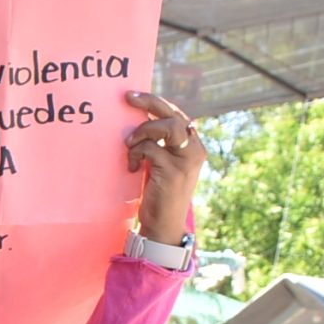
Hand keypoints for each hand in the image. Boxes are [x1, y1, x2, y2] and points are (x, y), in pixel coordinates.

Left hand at [123, 91, 206, 248]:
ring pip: (165, 127)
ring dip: (142, 132)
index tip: (135, 97)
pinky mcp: (173, 171)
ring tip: (130, 146)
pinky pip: (149, 148)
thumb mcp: (162, 163)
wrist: (164, 226)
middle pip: (173, 114)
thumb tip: (139, 119)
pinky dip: (136, 153)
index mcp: (194, 145)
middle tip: (128, 97)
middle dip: (149, 102)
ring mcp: (186, 160)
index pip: (177, 114)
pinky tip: (132, 167)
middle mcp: (195, 149)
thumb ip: (159, 144)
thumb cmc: (159, 194)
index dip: (156, 103)